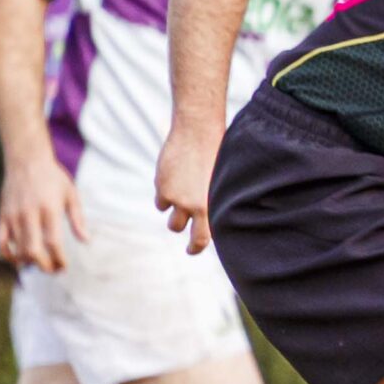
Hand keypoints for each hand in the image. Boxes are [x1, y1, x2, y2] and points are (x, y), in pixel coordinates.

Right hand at [0, 152, 87, 272]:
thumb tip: (86, 241)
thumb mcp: (71, 195)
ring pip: (17, 249)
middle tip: (53, 271)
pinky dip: (9, 255)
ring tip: (40, 265)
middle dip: (44, 266)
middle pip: (33, 251)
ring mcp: (13, 216)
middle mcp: (29, 214)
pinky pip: (1, 242)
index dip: (58, 259)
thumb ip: (78, 219)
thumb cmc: (53, 178)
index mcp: (49, 209)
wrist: (26, 160)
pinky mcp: (2, 216)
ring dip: (29, 263)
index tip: (64, 267)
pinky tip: (19, 260)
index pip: (53, 243)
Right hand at [155, 124, 219, 254]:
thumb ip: (215, 202)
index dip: (196, 247)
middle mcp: (192, 206)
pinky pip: (161, 201)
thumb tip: (212, 219)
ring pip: (170, 218)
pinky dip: (166, 197)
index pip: (202, 238)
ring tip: (185, 205)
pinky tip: (175, 186)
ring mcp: (175, 197)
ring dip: (175, 216)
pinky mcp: (162, 186)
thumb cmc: (218, 155)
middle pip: (179, 229)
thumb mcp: (223, 183)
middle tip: (188, 247)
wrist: (198, 133)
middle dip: (183, 239)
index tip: (192, 250)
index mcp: (211, 206)